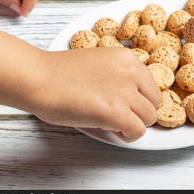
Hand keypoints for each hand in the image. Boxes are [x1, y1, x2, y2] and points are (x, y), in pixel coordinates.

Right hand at [34, 48, 160, 141]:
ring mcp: (125, 91)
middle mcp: (131, 72)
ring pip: (149, 117)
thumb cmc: (59, 73)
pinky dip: (128, 135)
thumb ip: (117, 75)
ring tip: (115, 125)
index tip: (128, 105)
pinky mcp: (116, 111)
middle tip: (122, 116)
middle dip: (140, 112)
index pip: (151, 84)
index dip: (140, 98)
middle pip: (154, 101)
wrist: (39, 78)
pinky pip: (138, 131)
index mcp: (127, 57)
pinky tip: (113, 131)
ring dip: (135, 124)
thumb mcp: (97, 62)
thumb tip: (130, 98)